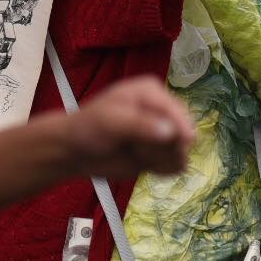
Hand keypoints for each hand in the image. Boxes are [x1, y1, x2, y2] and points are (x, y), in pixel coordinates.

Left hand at [52, 75, 194, 178]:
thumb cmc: (89, 128)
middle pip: (183, 133)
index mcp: (152, 92)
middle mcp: (162, 110)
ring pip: (181, 151)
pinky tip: (141, 160)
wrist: (77, 151)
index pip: (177, 110)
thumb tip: (170, 132)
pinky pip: (176, 166)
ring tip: (134, 150)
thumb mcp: (110, 121)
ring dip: (158, 158)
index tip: (178, 141)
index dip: (178, 127)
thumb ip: (140, 125)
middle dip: (161, 146)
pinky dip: (160, 168)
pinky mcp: (162, 153)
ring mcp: (164, 132)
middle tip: (135, 145)